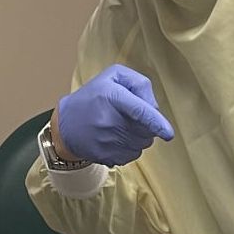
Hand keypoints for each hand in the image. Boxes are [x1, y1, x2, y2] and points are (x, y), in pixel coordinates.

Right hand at [55, 64, 173, 166]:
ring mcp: (106, 141)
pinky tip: (118, 139)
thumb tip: (155, 108)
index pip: (140, 111)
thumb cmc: (94, 96)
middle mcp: (108, 120)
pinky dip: (131, 148)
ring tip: (125, 127)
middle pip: (145, 131)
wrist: (65, 125)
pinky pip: (131, 156)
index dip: (156, 123)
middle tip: (135, 118)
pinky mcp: (105, 156)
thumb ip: (139, 84)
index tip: (168, 133)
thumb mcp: (113, 76)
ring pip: (141, 145)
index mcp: (111, 96)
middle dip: (148, 127)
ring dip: (140, 137)